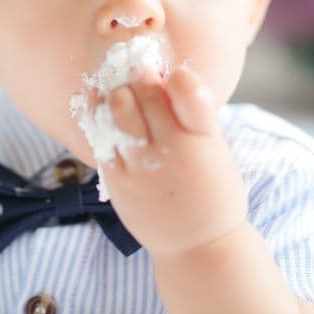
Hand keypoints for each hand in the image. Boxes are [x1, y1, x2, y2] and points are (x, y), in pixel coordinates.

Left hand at [94, 64, 247, 256]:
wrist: (197, 245)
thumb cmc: (212, 191)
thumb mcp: (216, 149)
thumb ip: (196, 113)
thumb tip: (173, 74)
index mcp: (202, 138)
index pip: (188, 92)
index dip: (177, 76)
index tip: (171, 70)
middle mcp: (172, 149)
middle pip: (146, 95)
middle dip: (139, 75)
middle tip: (136, 68)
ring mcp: (141, 166)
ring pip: (118, 111)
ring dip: (116, 91)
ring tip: (117, 87)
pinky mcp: (118, 180)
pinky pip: (101, 139)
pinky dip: (97, 115)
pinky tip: (98, 103)